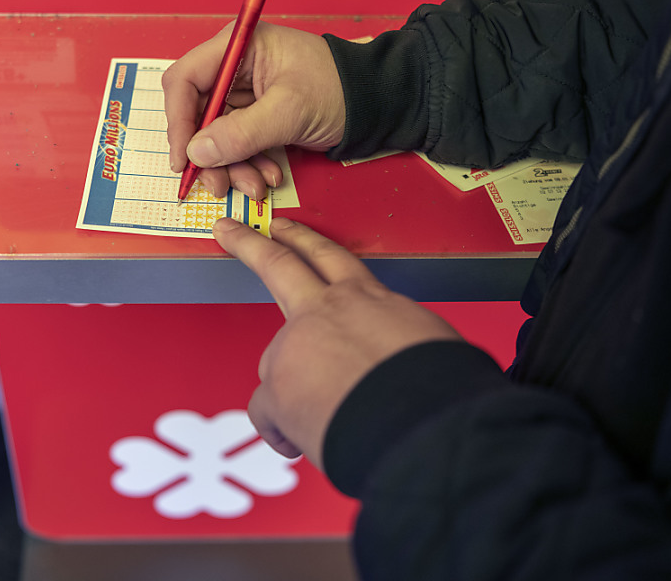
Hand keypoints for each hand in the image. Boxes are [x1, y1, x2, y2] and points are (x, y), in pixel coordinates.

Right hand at [162, 22, 345, 198]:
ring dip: (231, 166)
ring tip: (255, 187)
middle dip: (208, 153)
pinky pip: (236, 144)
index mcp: (238, 47)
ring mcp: (244, 92)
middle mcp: (234, 66)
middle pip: (196, 113)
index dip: (178, 121)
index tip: (183, 158)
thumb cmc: (340, 89)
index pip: (185, 80)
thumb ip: (241, 132)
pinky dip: (248, 164)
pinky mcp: (255, 114)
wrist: (375, 103)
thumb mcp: (289, 111)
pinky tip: (268, 176)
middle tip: (218, 185)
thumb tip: (197, 152)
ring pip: (215, 135)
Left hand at [212, 216, 461, 468]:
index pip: (332, 259)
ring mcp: (296, 345)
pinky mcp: (277, 387)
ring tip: (321, 412)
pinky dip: (282, 429)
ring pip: (275, 359)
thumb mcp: (430, 342)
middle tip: (229, 229)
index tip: (285, 228)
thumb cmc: (440, 390)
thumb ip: (397, 339)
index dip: (306, 240)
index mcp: (369, 298)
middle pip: (280, 264)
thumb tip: (395, 361)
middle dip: (250, 243)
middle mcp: (327, 311)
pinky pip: (267, 412)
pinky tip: (299, 441)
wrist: (422, 424)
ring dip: (289, 383)